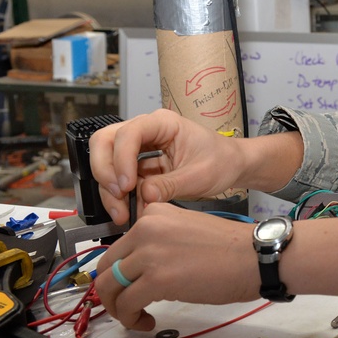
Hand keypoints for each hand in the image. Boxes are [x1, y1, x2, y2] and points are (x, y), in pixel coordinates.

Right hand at [89, 109, 246, 224]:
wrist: (232, 167)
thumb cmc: (222, 161)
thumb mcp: (200, 175)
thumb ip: (170, 185)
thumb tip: (143, 195)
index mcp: (163, 123)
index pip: (129, 133)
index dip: (121, 159)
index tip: (126, 185)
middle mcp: (147, 131)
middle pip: (106, 142)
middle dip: (105, 171)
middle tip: (119, 196)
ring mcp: (140, 148)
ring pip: (108, 163)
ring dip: (109, 190)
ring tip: (123, 214)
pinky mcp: (139, 166)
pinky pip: (119, 179)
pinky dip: (119, 197)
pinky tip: (129, 212)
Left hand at [93, 203, 259, 330]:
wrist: (256, 256)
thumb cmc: (232, 249)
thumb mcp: (187, 230)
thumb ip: (159, 243)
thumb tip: (139, 271)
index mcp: (154, 214)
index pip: (118, 246)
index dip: (119, 272)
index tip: (129, 285)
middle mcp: (145, 229)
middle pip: (106, 267)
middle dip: (111, 292)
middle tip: (126, 305)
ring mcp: (149, 253)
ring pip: (109, 288)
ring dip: (118, 309)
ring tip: (135, 317)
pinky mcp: (155, 279)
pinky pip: (126, 305)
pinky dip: (130, 319)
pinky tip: (147, 322)